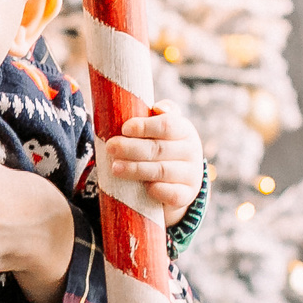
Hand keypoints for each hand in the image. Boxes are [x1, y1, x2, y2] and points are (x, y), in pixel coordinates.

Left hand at [105, 105, 203, 227]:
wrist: (179, 180)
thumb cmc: (162, 147)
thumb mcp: (161, 129)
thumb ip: (156, 116)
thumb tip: (157, 107)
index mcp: (184, 130)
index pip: (167, 125)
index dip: (145, 127)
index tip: (124, 129)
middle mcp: (192, 151)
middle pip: (159, 148)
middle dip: (131, 148)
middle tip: (110, 148)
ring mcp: (191, 174)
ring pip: (162, 171)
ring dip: (136, 169)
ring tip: (115, 168)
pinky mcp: (186, 195)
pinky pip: (171, 193)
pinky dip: (156, 190)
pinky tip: (142, 187)